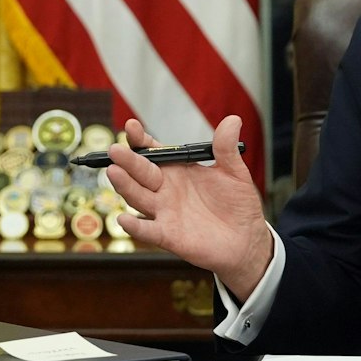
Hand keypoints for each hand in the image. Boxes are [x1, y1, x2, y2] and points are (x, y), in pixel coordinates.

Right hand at [105, 115, 272, 299]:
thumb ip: (226, 148)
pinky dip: (135, 227)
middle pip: (141, 172)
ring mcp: (164, 212)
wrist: (246, 240)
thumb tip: (233, 120)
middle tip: (116, 149)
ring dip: (125, 186)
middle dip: (128, 160)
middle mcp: (165, 189)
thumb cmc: (237, 205)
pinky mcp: (168, 235)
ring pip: (138, 197)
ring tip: (114, 172)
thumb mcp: (234, 172)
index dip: (141, 140)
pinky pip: (148, 231)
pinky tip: (124, 220)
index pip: (153, 151)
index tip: (132, 126)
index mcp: (177, 170)